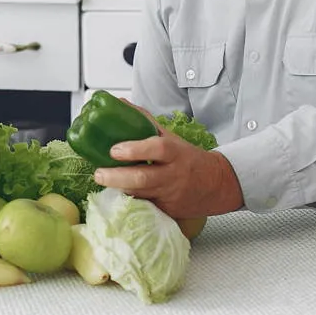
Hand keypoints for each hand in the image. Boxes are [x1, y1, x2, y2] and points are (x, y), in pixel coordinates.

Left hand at [92, 123, 244, 218]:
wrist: (217, 184)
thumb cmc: (187, 157)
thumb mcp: (170, 137)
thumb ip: (144, 121)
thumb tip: (119, 104)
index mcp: (175, 152)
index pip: (157, 149)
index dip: (134, 149)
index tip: (114, 150)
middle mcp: (173, 175)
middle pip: (143, 178)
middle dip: (117, 177)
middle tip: (98, 174)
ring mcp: (170, 195)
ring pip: (141, 194)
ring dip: (119, 189)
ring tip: (103, 182)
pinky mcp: (168, 211)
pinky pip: (145, 206)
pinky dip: (131, 201)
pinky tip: (119, 196)